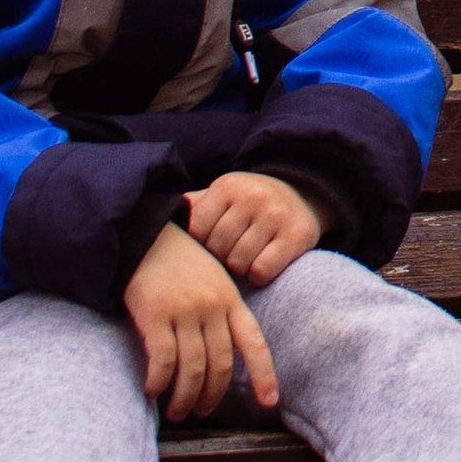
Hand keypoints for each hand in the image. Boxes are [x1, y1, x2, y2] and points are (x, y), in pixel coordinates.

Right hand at [122, 221, 278, 421]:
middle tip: (199, 412)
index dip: (263, 375)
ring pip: (193, 369)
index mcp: (231, 300)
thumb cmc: (179, 264)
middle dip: (211, 396)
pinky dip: (159, 381)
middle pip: (220, 365)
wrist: (146, 236)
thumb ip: (220, 315)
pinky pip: (163, 360)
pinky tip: (152, 390)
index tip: (269, 402)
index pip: (254, 343)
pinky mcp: (156, 315)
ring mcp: (185, 311)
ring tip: (176, 412)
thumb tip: (220, 359)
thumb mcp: (212, 282)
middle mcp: (213, 307)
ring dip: (184, 398)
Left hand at [184, 168, 323, 287]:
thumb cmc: (250, 203)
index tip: (212, 243)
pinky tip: (262, 264)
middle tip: (231, 252)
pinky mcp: (296, 236)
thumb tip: (158, 215)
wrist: (303, 194)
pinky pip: (262, 270)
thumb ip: (195, 206)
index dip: (201, 244)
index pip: (197, 230)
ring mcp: (276, 215)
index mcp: (228, 186)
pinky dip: (258, 275)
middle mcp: (252, 196)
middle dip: (221, 257)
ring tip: (246, 257)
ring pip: (239, 262)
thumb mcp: (223, 195)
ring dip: (240, 267)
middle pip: (218, 248)